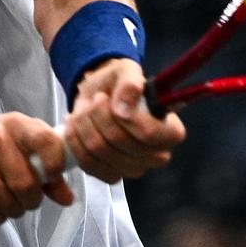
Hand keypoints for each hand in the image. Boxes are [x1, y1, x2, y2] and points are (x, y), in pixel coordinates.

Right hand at [0, 113, 74, 224]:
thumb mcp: (18, 148)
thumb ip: (46, 172)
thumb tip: (68, 199)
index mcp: (17, 124)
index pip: (47, 141)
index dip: (55, 164)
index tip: (52, 177)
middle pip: (26, 184)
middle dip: (30, 201)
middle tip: (25, 200)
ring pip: (6, 201)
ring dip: (12, 211)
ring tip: (7, 203)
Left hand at [64, 57, 185, 182]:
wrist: (99, 97)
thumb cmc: (119, 85)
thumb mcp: (126, 70)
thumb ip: (130, 83)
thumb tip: (124, 108)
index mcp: (170, 131)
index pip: (150, 134)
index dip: (126, 118)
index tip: (110, 99)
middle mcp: (157, 155)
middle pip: (120, 142)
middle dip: (98, 115)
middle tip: (96, 98)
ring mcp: (134, 169)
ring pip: (100, 151)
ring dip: (84, 125)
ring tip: (84, 109)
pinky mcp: (111, 176)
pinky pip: (88, 163)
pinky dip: (75, 141)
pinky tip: (75, 125)